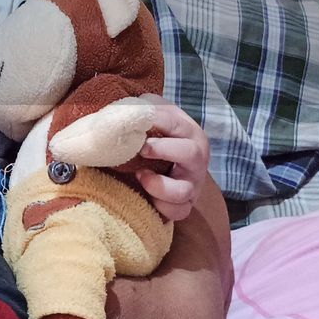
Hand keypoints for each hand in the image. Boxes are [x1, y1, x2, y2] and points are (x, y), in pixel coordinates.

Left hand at [133, 95, 210, 221]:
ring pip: (183, 190)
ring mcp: (191, 183)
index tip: (135, 121)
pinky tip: (146, 195)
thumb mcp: (153, 115)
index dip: (155, 120)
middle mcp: (196, 158)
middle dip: (164, 150)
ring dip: (159, 185)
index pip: (174, 122)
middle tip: (142, 149)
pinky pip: (178, 211)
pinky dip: (161, 206)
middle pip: (191, 154)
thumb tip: (123, 108)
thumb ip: (142, 106)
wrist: (171, 162)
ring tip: (140, 175)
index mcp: (188, 132)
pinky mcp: (184, 204)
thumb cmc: (158, 134)